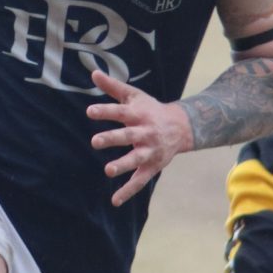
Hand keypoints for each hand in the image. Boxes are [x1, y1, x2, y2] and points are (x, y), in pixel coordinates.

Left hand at [86, 69, 192, 206]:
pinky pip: (140, 180)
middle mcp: (145, 132)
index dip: (106, 111)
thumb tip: (93, 72)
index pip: (120, 112)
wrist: (181, 127)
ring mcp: (149, 151)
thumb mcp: (134, 96)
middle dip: (112, 138)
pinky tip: (115, 200)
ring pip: (136, 159)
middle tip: (95, 141)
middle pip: (127, 135)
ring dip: (123, 165)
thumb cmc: (151, 109)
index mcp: (138, 114)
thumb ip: (113, 86)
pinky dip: (128, 191)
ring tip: (108, 170)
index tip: (90, 111)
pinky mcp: (152, 166)